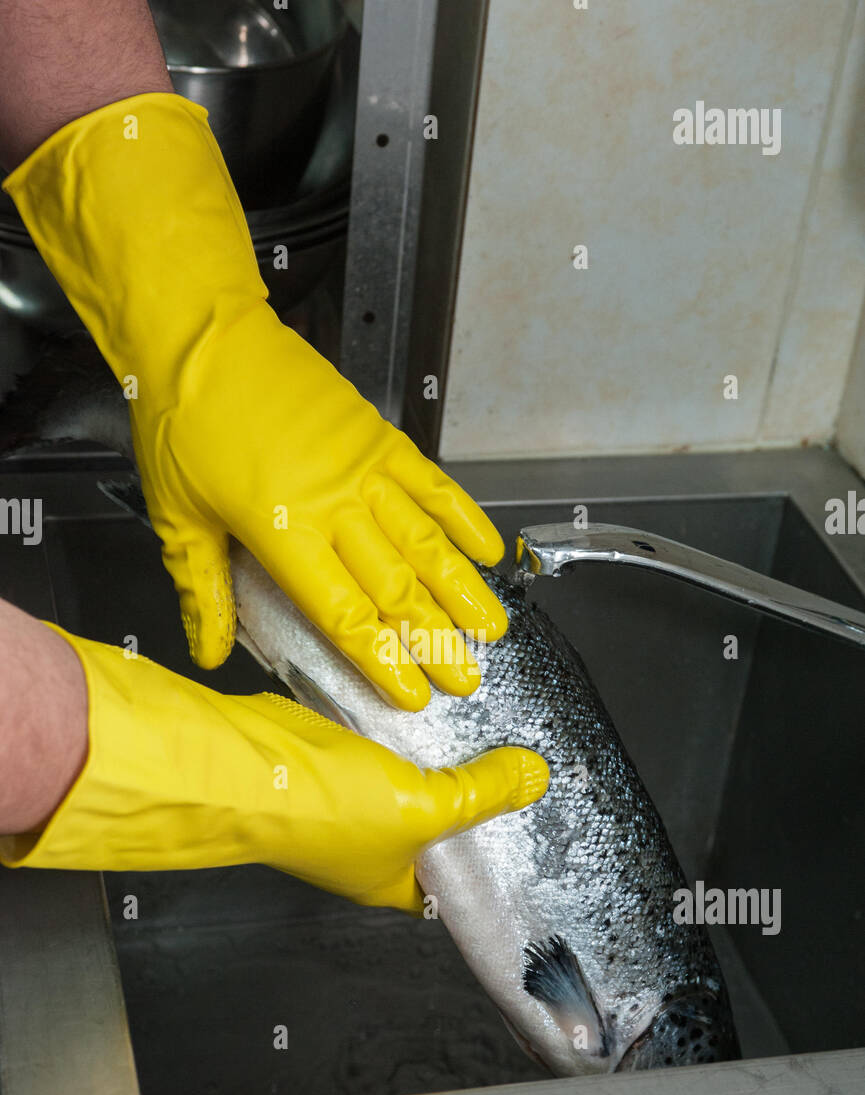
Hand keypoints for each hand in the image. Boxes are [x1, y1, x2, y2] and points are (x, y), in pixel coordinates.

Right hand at [0, 628, 548, 911]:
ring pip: (411, 776)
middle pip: (436, 822)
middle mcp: (370, 847)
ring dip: (438, 754)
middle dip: (469, 792)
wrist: (244, 765)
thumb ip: (480, 794)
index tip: (524, 818)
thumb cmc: (320, 811)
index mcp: (392, 882)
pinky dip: (406, 726)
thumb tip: (532, 778)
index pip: (454, 880)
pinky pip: (384, 741)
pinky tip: (434, 703)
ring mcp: (349, 798)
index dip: (488, 855)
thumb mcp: (424, 809)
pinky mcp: (333, 754)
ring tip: (485, 726)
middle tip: (513, 758)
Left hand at [4, 93, 508, 710]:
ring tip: (494, 629)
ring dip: (463, 589)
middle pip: (398, 586)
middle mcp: (334, 504)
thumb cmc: (184, 421)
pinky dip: (463, 516)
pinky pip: (432, 483)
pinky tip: (488, 549)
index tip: (415, 695)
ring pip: (426, 540)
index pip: (346, 614)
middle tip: (469, 679)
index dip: (385, 660)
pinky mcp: (377, 436)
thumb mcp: (177, 515)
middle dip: (437, 640)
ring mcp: (364, 468)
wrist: (202, 335)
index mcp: (283, 531)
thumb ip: (203, 587)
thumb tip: (211, 650)